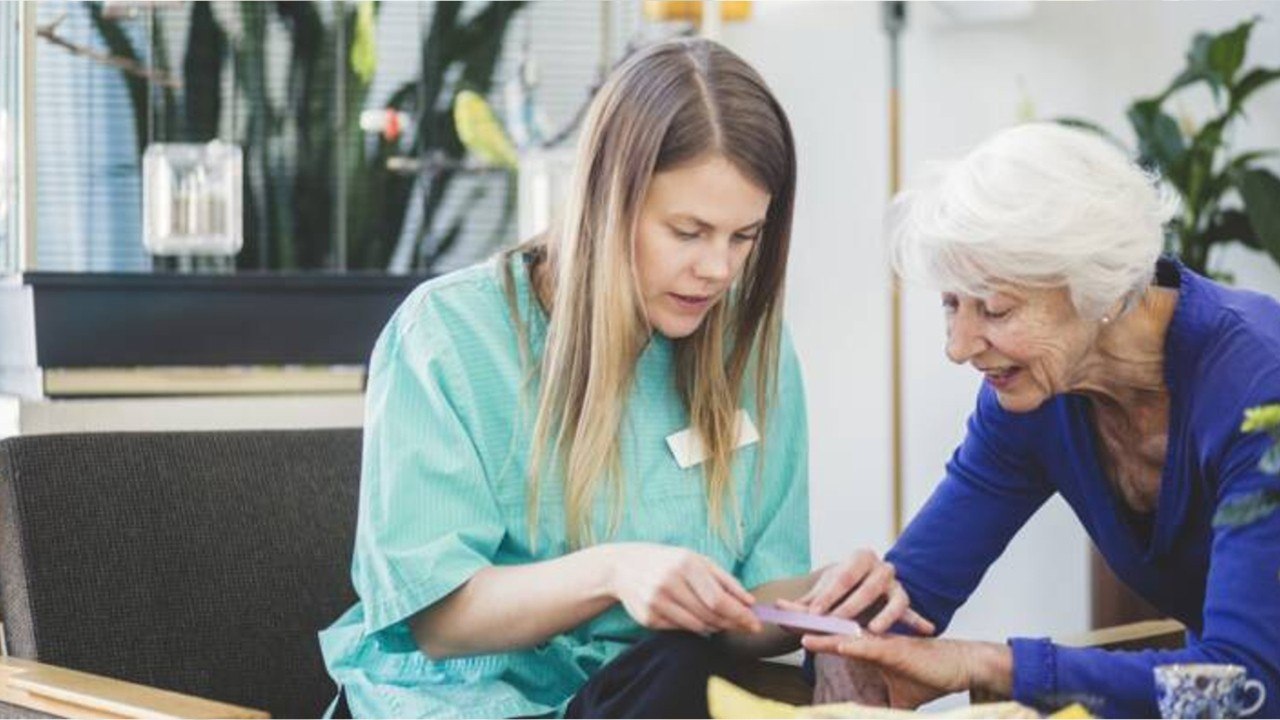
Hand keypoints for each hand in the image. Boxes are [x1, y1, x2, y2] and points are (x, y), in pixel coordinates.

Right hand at [606, 543, 762, 634]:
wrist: (623, 566)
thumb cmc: (668, 561)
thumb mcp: (696, 560)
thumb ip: (725, 580)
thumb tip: (749, 602)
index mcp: (685, 564)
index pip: (718, 599)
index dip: (739, 615)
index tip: (754, 624)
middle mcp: (669, 583)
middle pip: (710, 615)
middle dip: (731, 623)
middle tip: (744, 626)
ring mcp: (656, 602)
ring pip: (696, 626)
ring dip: (714, 627)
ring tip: (720, 621)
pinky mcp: (647, 618)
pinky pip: (680, 630)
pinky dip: (693, 628)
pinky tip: (696, 619)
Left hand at [778, 549, 934, 634]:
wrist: (856, 585)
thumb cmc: (838, 589)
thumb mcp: (820, 592)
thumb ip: (801, 602)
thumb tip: (777, 607)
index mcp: (859, 557)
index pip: (843, 576)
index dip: (828, 595)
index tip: (814, 613)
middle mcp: (880, 567)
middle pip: (868, 587)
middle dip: (851, 607)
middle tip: (836, 624)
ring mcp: (895, 583)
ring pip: (894, 599)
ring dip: (885, 616)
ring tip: (874, 631)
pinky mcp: (905, 601)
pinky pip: (912, 612)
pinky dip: (919, 621)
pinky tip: (928, 629)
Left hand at [803, 634, 1010, 708]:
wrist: (961, 668)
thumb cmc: (930, 678)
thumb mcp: (897, 698)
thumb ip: (879, 707)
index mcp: (868, 646)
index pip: (833, 635)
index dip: (809, 629)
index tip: (786, 622)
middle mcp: (871, 639)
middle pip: (832, 627)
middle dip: (805, 619)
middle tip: (779, 610)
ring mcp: (881, 642)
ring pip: (845, 633)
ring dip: (819, 630)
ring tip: (794, 626)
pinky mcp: (894, 649)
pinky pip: (867, 646)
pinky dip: (849, 645)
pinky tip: (832, 643)